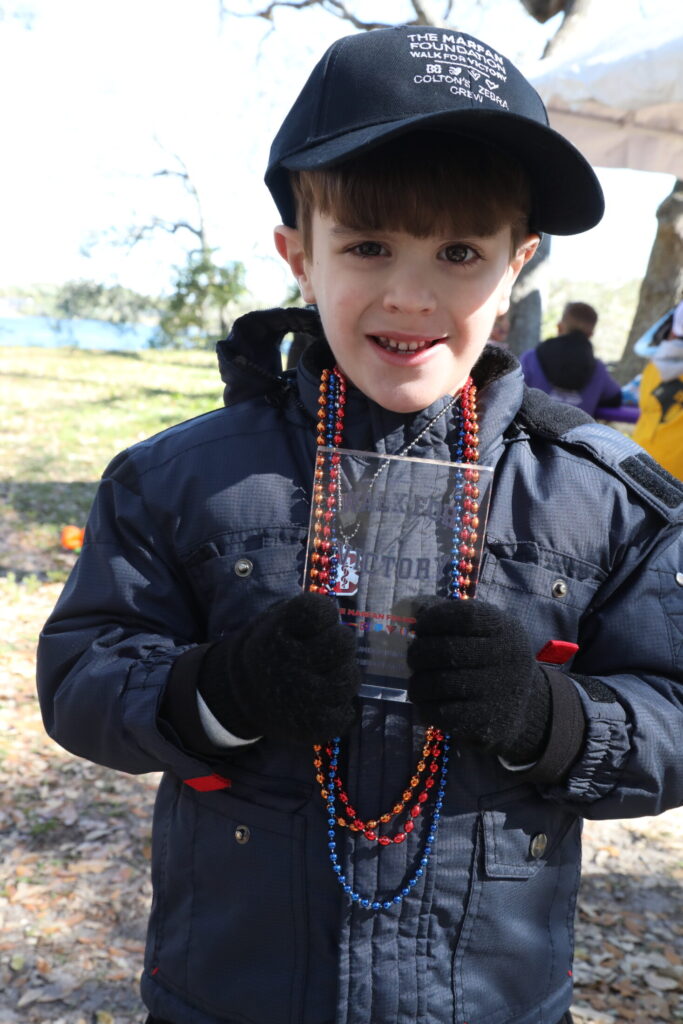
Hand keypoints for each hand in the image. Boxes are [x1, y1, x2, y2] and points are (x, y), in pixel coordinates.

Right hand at [198, 593, 360, 743]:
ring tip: (326, 675)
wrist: (242, 694)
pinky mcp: (312, 726)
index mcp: (275, 635)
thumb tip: (335, 614)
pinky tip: (324, 700)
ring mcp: (302, 699)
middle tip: (326, 649)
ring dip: (343, 674)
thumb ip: (304, 614)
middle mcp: (287, 666)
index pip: (319, 611)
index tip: (314, 624)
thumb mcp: (274, 622)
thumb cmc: (270, 651)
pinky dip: (340, 707)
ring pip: (348, 678)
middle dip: (339, 642)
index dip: (324, 615)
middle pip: (342, 642)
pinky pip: (345, 713)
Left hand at [407, 599, 550, 762]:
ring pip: (439, 683)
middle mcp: (506, 657)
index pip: (464, 616)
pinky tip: (426, 702)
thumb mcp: (483, 630)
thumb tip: (409, 612)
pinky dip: (425, 706)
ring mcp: (498, 691)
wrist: (525, 704)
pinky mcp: (487, 722)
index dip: (433, 619)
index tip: (419, 627)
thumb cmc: (491, 658)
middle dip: (418, 653)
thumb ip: (448, 616)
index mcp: (504, 628)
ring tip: (417, 682)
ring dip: (417, 683)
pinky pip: (442, 713)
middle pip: (446, 650)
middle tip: (413, 658)